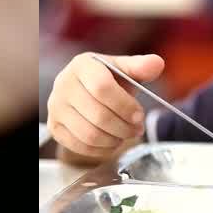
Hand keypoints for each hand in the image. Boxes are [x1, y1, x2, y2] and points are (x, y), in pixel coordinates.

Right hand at [46, 53, 163, 160]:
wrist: (85, 91)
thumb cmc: (109, 80)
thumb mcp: (124, 70)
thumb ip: (141, 67)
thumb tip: (157, 63)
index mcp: (82, 65)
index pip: (102, 88)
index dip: (124, 106)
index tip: (139, 116)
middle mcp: (64, 85)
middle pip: (98, 115)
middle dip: (123, 127)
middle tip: (137, 130)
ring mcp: (56, 107)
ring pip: (90, 134)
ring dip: (114, 140)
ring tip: (126, 135)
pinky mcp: (55, 127)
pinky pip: (81, 146)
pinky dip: (101, 149)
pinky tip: (112, 142)